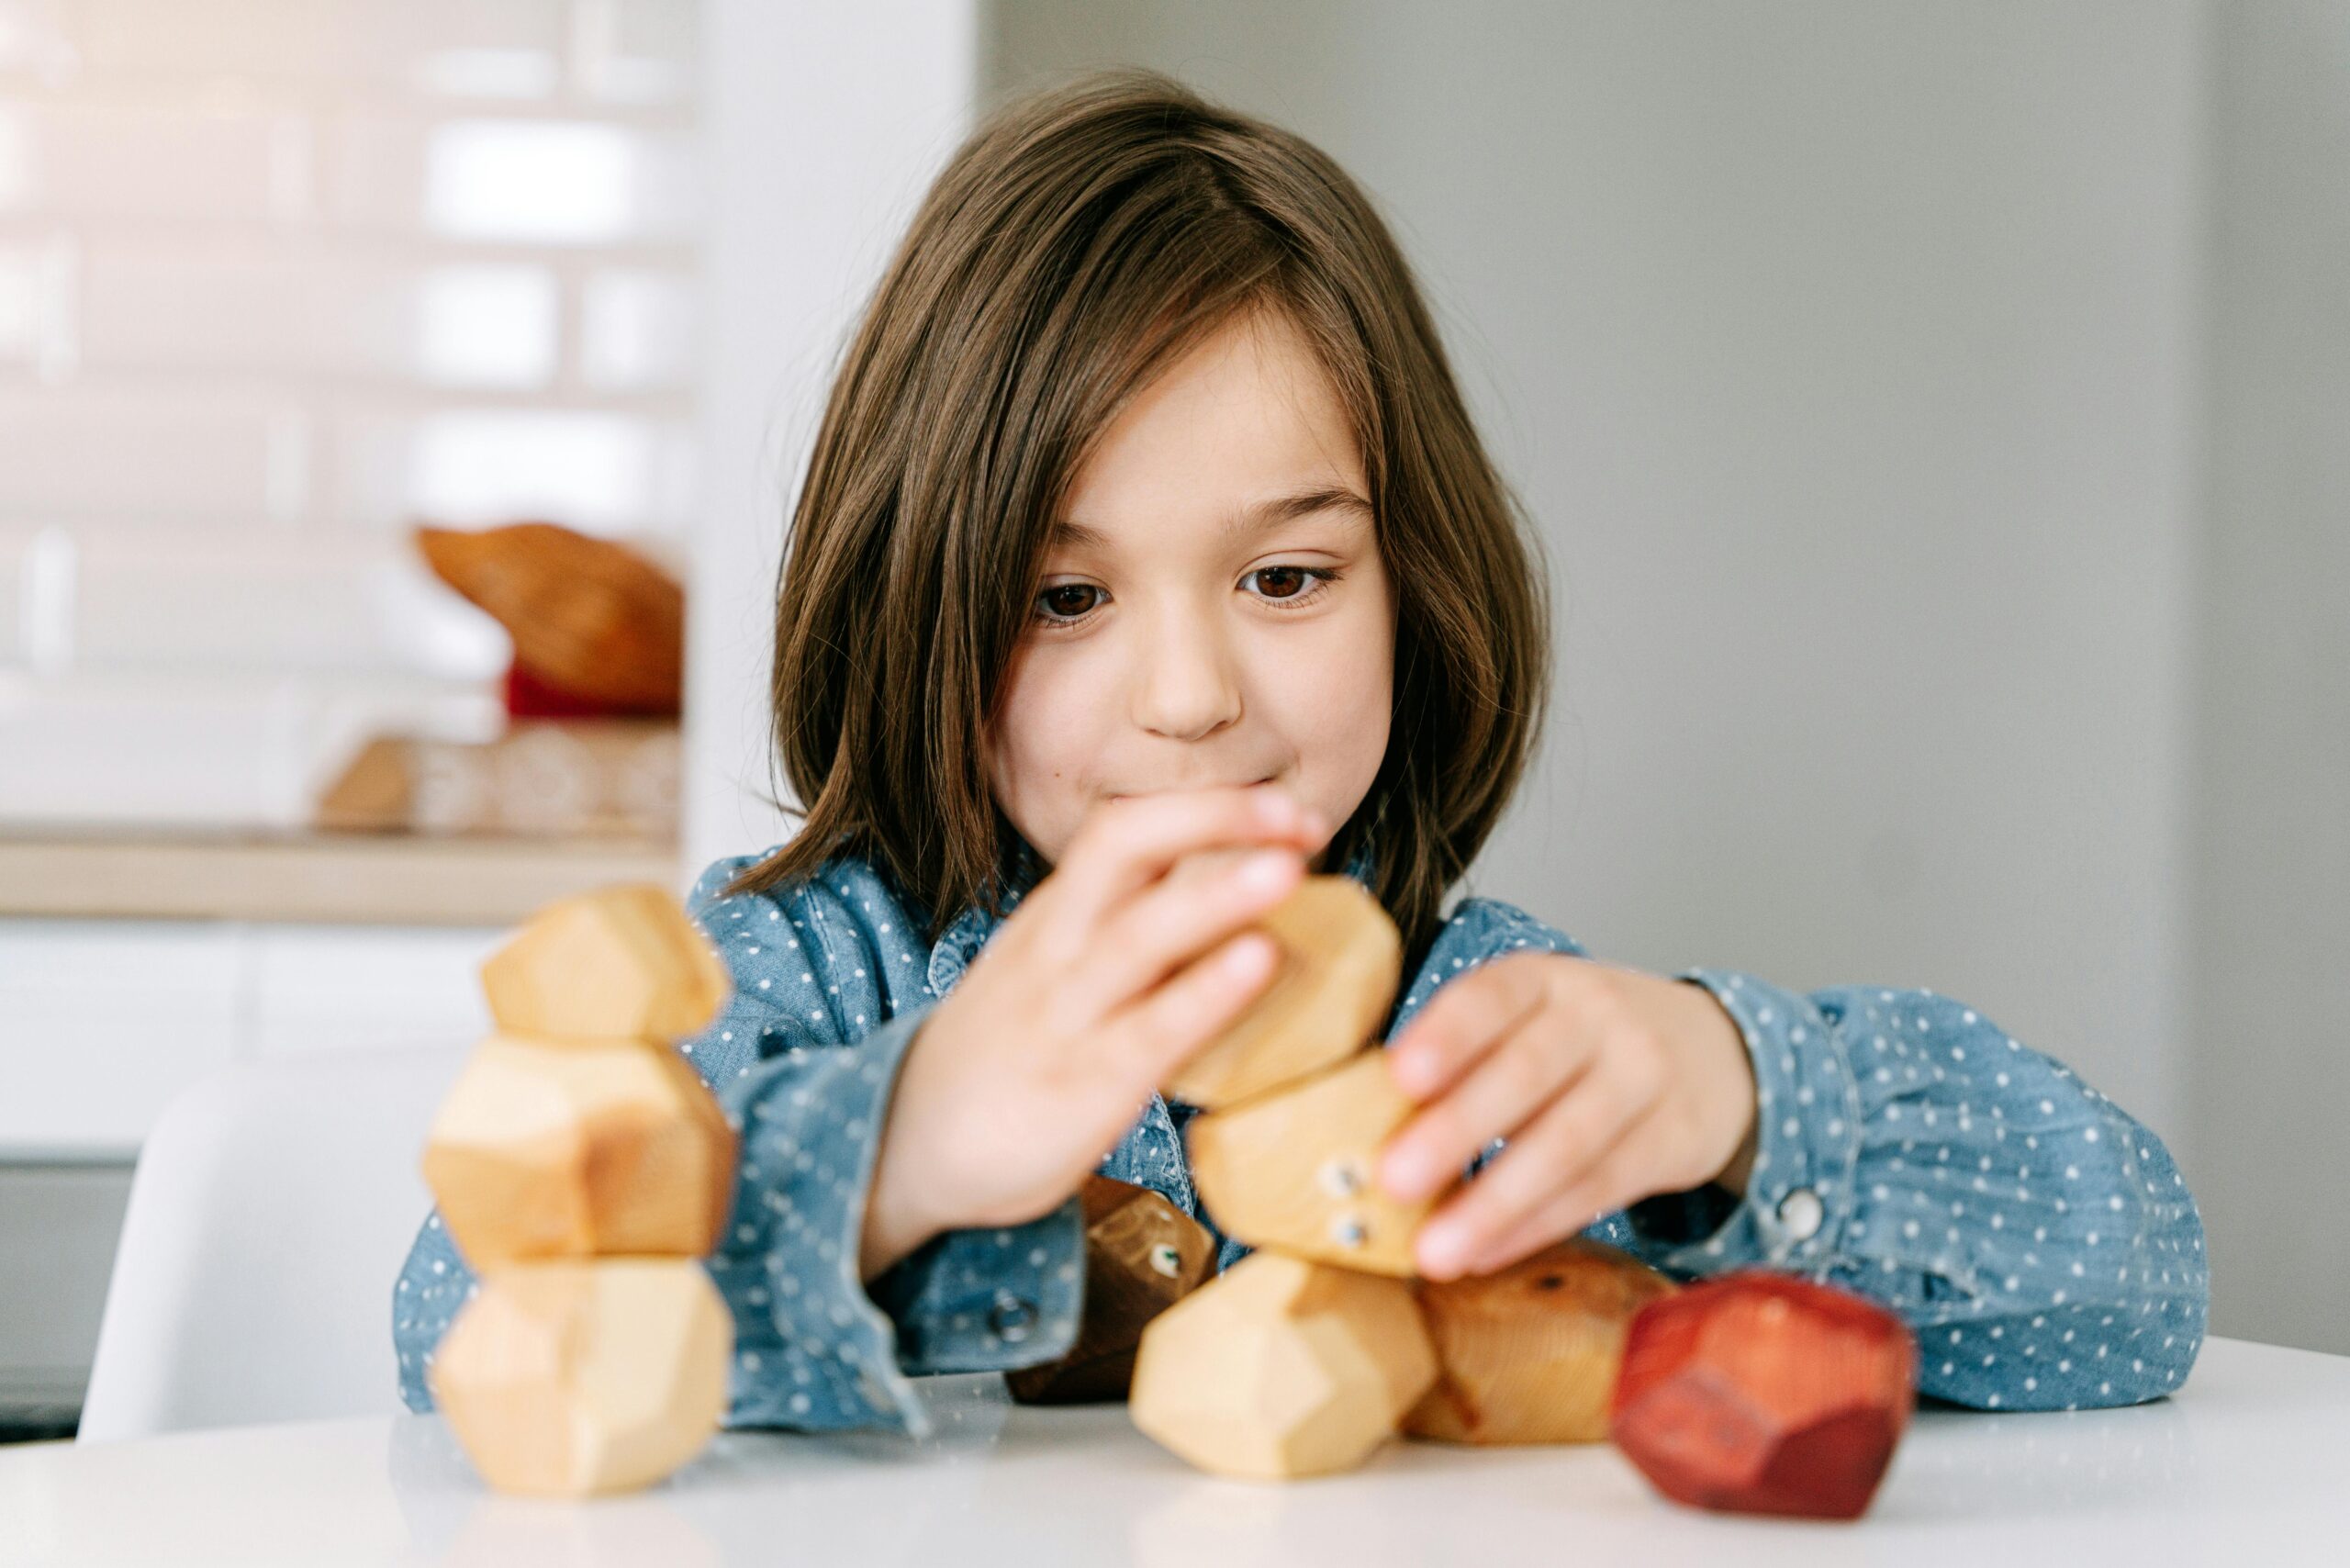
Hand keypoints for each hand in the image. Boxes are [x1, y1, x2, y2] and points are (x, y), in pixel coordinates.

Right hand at [859, 784, 1329, 1278]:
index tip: (1286, 808)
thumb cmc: (1006, 1056)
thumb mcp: (1051, 975)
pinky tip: (1261, 962)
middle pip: (1123, 847)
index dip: (1205, 808)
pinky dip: (1207, 990)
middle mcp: (1056, 947)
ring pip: (1137, 932)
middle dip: (1215, 817)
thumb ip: (1121, 937)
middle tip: (1302, 816)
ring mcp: (1064, 1013)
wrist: (904, 1145)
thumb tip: (1228, 900)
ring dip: (1217, 894)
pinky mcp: (1079, 1084)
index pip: (1122, 830)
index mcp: (1054, 916)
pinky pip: (1148, 1029)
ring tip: (1289, 868)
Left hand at [1375, 952, 1758, 1279]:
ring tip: (1435, 1249)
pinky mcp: (1671, 1141)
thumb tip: (1364, 1116)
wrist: (1712, 1052)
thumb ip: (1466, 1051)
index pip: (1495, 995)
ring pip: (1567, 1143)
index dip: (1449, 1034)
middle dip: (1457, 1129)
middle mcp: (1600, 1018)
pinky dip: (1536, 1226)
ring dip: (1494, 1202)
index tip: (1399, 1075)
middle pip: (1527, 1073)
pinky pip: (1598, 1188)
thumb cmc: (1582, 1039)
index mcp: (1547, 979)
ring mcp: (1643, 1077)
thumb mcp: (1533, 1015)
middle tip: (1394, 1178)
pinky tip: (1485, 1252)